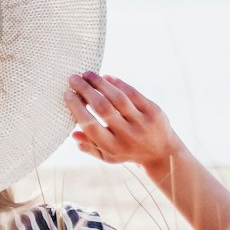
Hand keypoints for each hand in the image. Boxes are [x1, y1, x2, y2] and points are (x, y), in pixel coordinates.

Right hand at [64, 72, 179, 170]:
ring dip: (100, 83)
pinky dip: (118, 83)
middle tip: (73, 79)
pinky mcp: (153, 111)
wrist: (162, 152)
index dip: (77, 108)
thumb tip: (73, 134)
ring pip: (118, 98)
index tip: (67, 94)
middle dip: (86, 91)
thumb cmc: (126, 151)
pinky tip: (106, 76)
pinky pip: (133, 93)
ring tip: (87, 74)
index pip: (90, 125)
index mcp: (113, 147)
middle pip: (102, 108)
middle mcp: (128, 135)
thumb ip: (89, 147)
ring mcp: (142, 122)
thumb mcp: (107, 156)